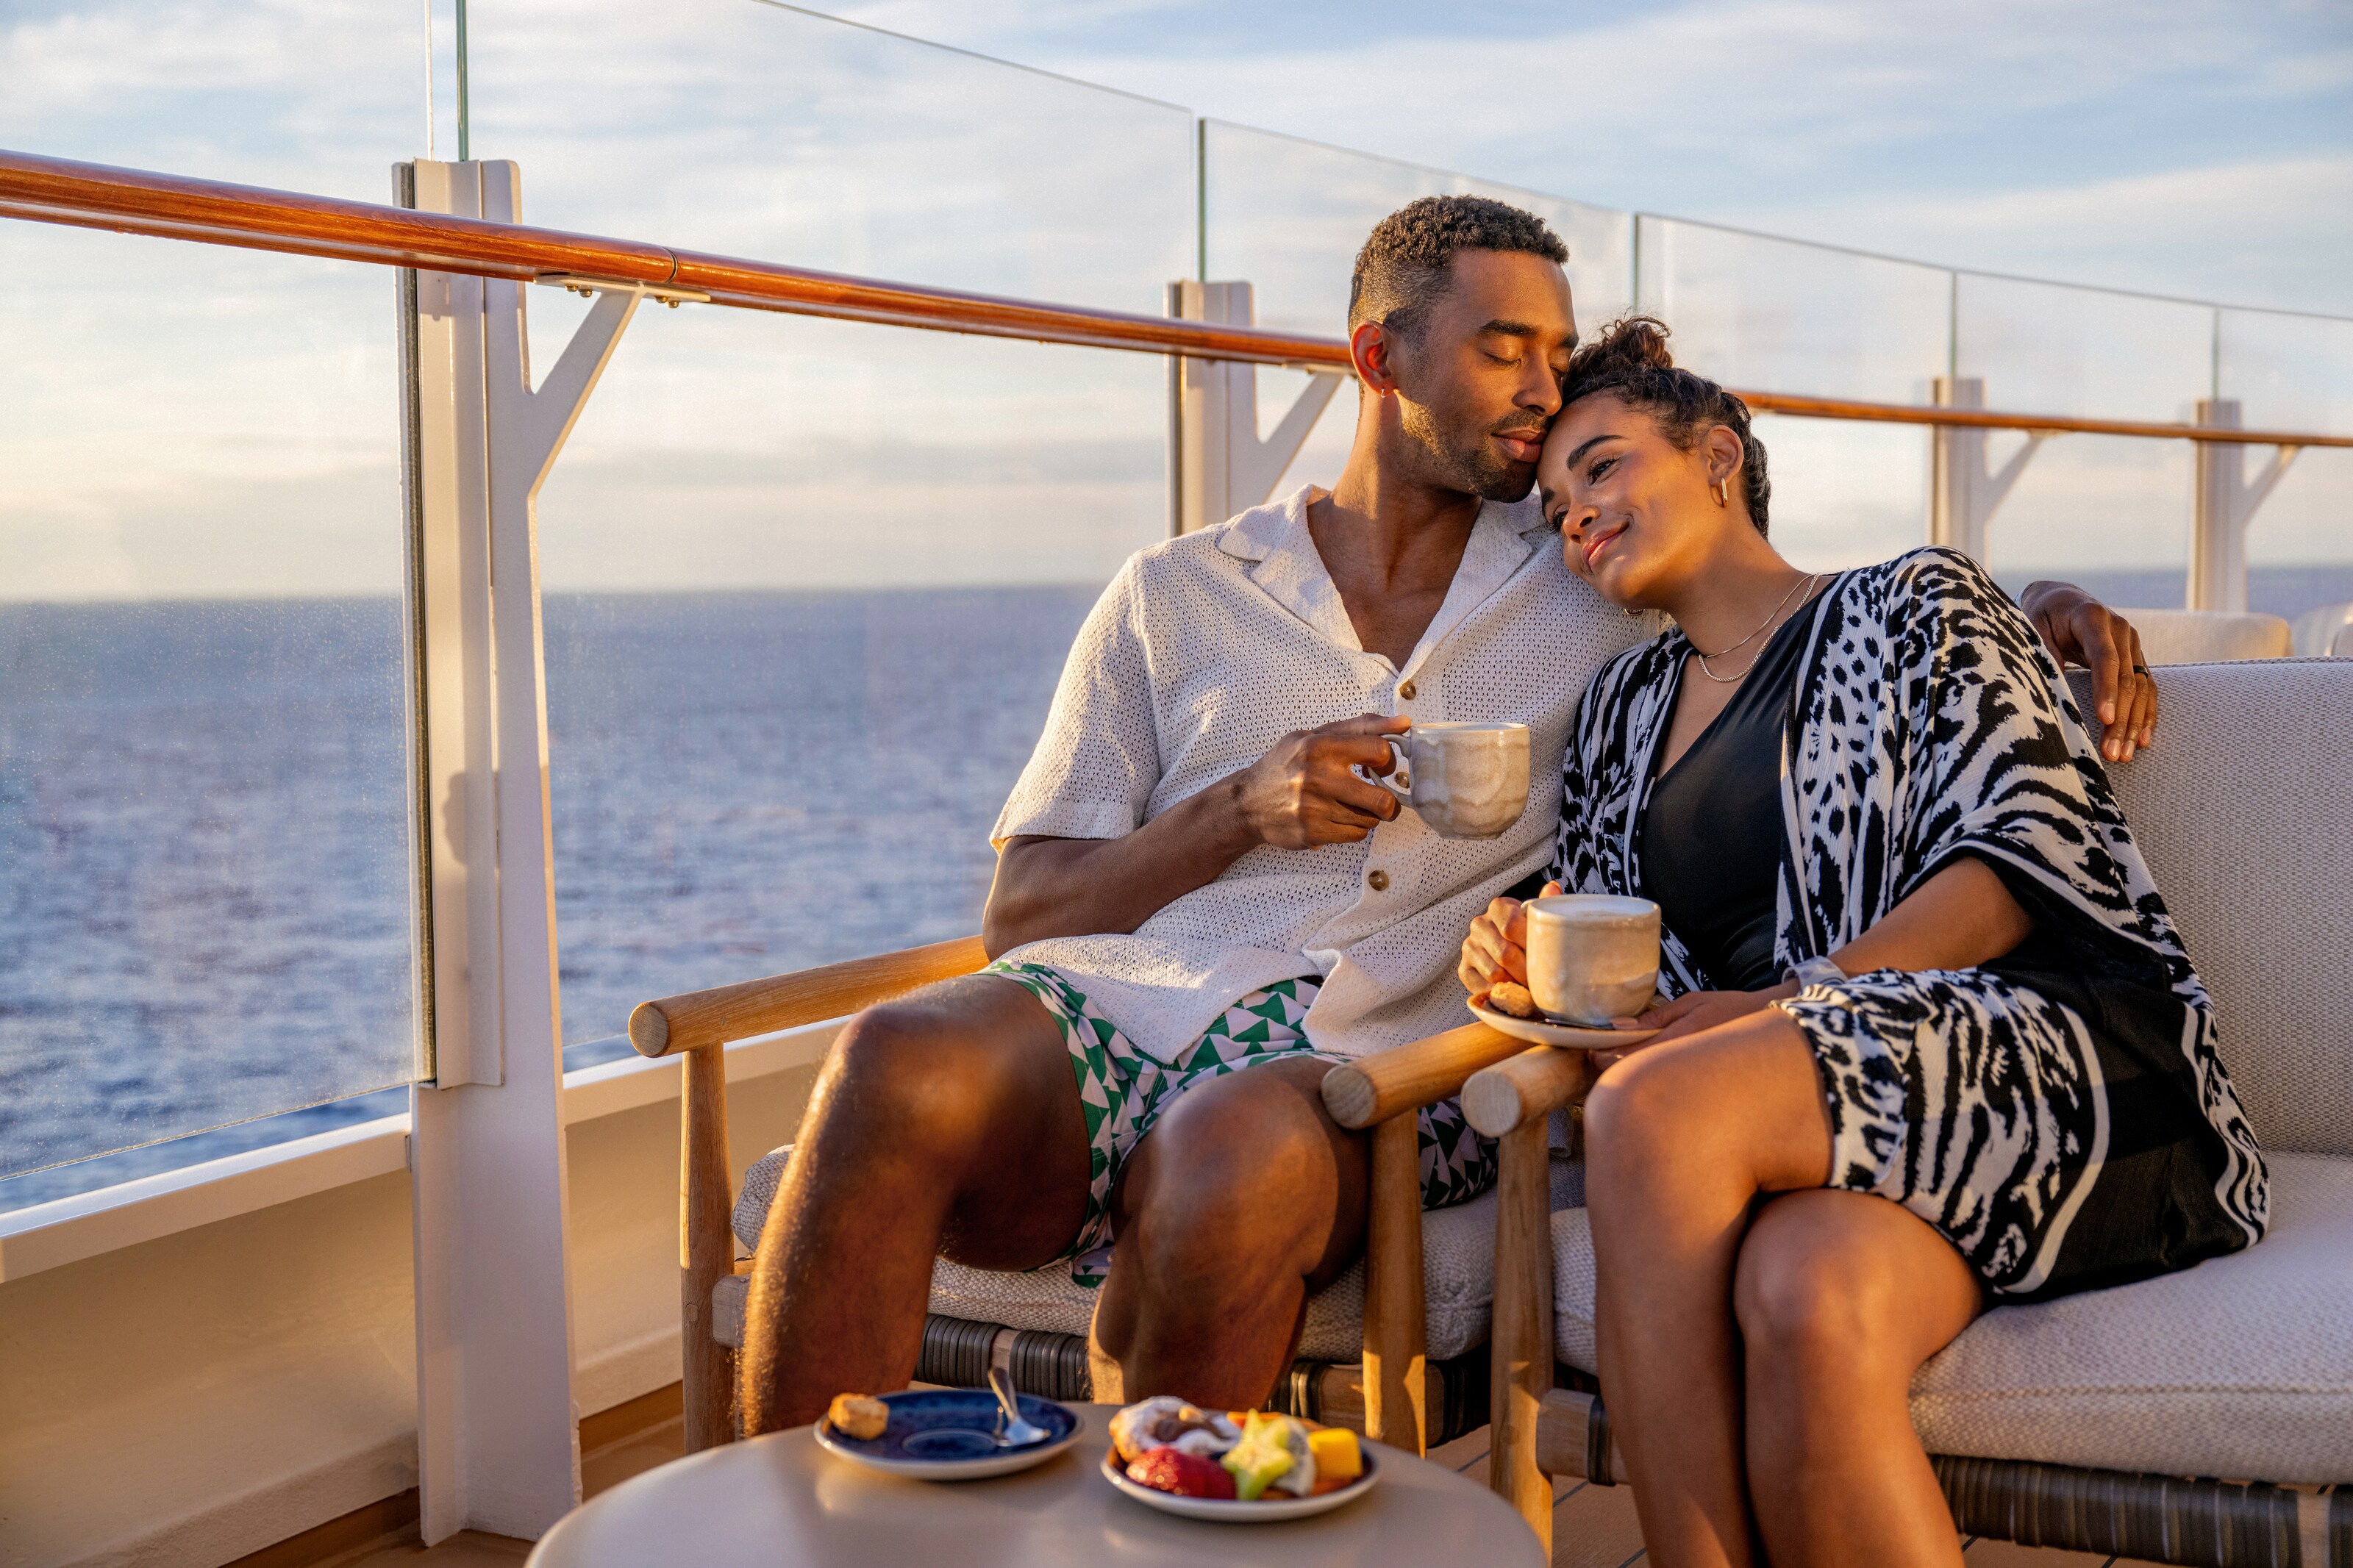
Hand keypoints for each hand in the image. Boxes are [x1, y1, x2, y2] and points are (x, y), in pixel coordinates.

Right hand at [1228, 713, 1411, 850]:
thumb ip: (1360, 727)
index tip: (1382, 766)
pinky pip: (1356, 836)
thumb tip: (1404, 723)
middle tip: (1378, 797)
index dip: (1389, 760)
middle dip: (1387, 801)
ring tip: (1350, 805)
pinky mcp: (1312, 832)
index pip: (1379, 750)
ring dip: (1367, 815)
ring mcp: (1314, 808)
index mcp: (1320, 746)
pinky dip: (1353, 829)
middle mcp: (1317, 777)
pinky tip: (1337, 818)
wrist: (1247, 802)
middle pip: (1382, 800)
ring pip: (1370, 820)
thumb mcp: (1315, 736)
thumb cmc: (1286, 765)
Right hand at [1458, 880, 1560, 992]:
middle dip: (1527, 971)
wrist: (1510, 952)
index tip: (1546, 957)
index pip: (1512, 926)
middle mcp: (1479, 924)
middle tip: (1544, 981)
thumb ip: (1546, 905)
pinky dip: (1502, 993)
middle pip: (1505, 953)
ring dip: (1516, 984)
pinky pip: (1484, 987)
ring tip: (1532, 987)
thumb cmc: (1529, 935)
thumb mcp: (1538, 919)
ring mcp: (1469, 947)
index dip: (1530, 945)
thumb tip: (1553, 887)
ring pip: (1495, 973)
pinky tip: (1514, 991)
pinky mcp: (1464, 970)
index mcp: (1498, 907)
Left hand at [1592, 984, 1796, 1068]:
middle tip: (1598, 1056)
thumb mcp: (1694, 1004)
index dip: (1601, 1054)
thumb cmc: (1733, 1010)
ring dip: (1628, 1077)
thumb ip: (1656, 1018)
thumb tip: (1617, 1026)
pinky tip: (1644, 1071)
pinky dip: (1648, 1080)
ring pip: (1647, 1086)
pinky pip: (1664, 1087)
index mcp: (1679, 1040)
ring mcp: (1690, 1080)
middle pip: (1632, 1078)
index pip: (1627, 1055)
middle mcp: (1683, 1066)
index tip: (1590, 1047)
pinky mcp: (1696, 1090)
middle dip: (1610, 1070)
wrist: (1777, 1031)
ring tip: (1617, 1062)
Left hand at [2019, 581, 2157, 762]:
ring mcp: (2133, 644)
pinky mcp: (2137, 659)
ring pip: (2141, 688)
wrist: (2062, 600)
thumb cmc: (2042, 616)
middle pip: (2127, 679)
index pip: (2105, 657)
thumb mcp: (2033, 628)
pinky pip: (2147, 690)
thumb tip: (2051, 690)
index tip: (2104, 719)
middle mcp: (2121, 629)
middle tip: (2112, 753)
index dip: (2105, 689)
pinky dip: (2145, 716)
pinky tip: (2142, 741)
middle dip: (2120, 718)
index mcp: (2093, 618)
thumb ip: (2043, 654)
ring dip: (2134, 724)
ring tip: (2123, 755)